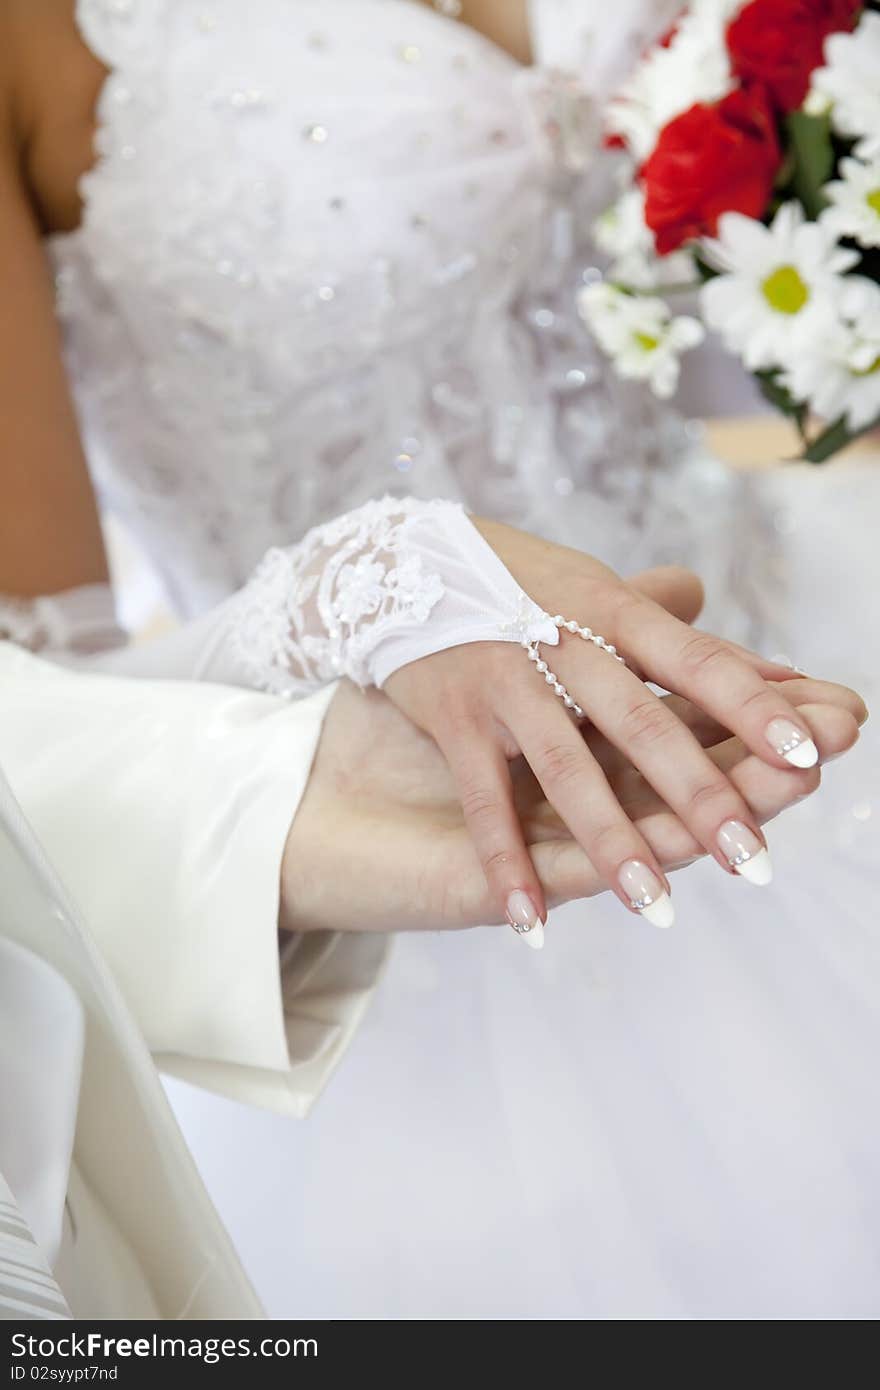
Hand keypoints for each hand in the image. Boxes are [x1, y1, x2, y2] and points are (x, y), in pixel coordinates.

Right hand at [384, 536, 867, 932]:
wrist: (401, 561)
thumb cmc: (524, 583)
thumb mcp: (600, 590)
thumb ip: (682, 634)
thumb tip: (779, 670)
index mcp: (614, 610)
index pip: (697, 662)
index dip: (752, 707)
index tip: (810, 755)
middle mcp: (564, 642)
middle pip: (642, 723)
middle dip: (699, 794)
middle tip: (754, 860)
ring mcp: (507, 680)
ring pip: (566, 769)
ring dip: (612, 841)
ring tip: (656, 906)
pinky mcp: (455, 716)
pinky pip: (484, 800)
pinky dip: (505, 863)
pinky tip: (532, 923)